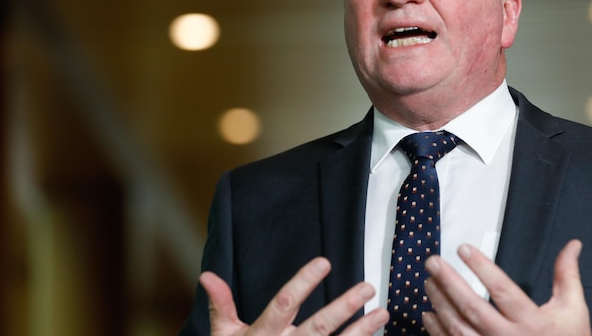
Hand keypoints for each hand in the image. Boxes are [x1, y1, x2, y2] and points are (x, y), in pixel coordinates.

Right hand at [200, 257, 388, 334]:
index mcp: (263, 334)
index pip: (284, 304)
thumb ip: (221, 306)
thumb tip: (207, 274)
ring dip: (362, 331)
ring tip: (383, 313)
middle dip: (343, 307)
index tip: (324, 262)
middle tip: (367, 287)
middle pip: (318, 328)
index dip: (303, 283)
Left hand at [422, 240, 590, 335]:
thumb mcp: (573, 311)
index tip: (464, 249)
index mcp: (532, 323)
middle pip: (473, 308)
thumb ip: (567, 276)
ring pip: (459, 328)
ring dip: (440, 303)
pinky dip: (437, 330)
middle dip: (449, 282)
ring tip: (429, 281)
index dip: (482, 268)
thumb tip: (572, 246)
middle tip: (433, 262)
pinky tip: (428, 314)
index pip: (502, 290)